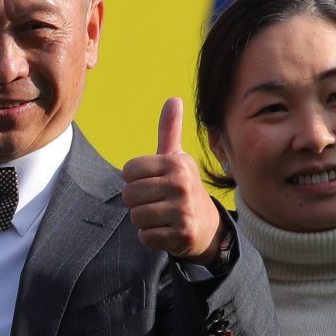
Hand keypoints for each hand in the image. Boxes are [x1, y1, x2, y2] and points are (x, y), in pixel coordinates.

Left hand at [121, 97, 221, 264]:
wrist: (206, 226)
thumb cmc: (182, 188)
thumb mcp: (177, 159)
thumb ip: (169, 130)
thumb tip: (173, 98)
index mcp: (177, 163)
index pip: (128, 171)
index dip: (135, 179)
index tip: (153, 182)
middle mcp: (181, 184)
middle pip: (128, 195)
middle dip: (138, 202)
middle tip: (157, 202)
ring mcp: (183, 211)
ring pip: (135, 217)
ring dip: (144, 220)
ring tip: (162, 216)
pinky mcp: (181, 235)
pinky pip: (145, 237)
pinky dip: (150, 236)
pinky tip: (166, 230)